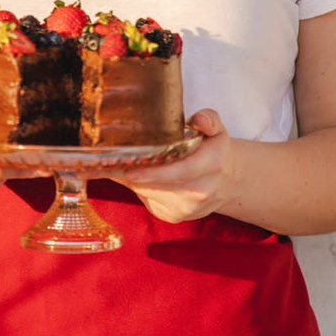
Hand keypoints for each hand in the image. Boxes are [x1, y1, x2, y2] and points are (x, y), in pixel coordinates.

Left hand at [112, 108, 235, 223]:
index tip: (129, 167)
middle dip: (133, 175)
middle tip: (110, 162)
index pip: (181, 170)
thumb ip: (208, 119)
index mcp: (212, 165)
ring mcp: (187, 208)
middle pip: (159, 185)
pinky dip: (138, 188)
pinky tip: (132, 175)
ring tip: (114, 165)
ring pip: (150, 194)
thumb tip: (199, 120)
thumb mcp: (216, 130)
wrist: (226, 183)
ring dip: (132, 181)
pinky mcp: (174, 216)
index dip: (153, 171)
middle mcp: (200, 191)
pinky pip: (149, 201)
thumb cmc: (214, 150)